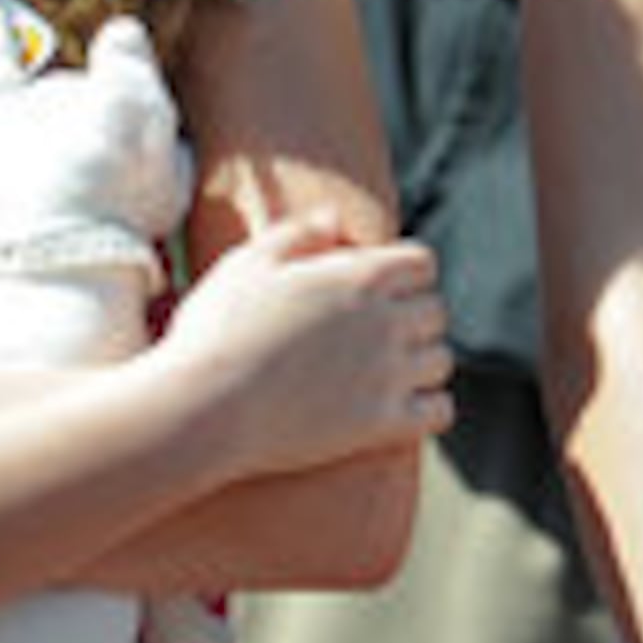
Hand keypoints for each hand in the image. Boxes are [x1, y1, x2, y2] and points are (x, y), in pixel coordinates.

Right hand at [143, 212, 453, 481]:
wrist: (200, 408)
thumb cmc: (216, 332)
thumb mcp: (247, 265)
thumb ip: (296, 235)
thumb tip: (334, 218)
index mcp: (360, 276)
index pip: (422, 264)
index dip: (404, 275)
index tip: (380, 290)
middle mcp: (386, 321)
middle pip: (435, 312)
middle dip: (412, 318)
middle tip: (378, 335)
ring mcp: (388, 374)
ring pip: (441, 361)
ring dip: (421, 363)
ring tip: (387, 372)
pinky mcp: (381, 424)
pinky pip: (440, 411)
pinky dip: (429, 408)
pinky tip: (402, 409)